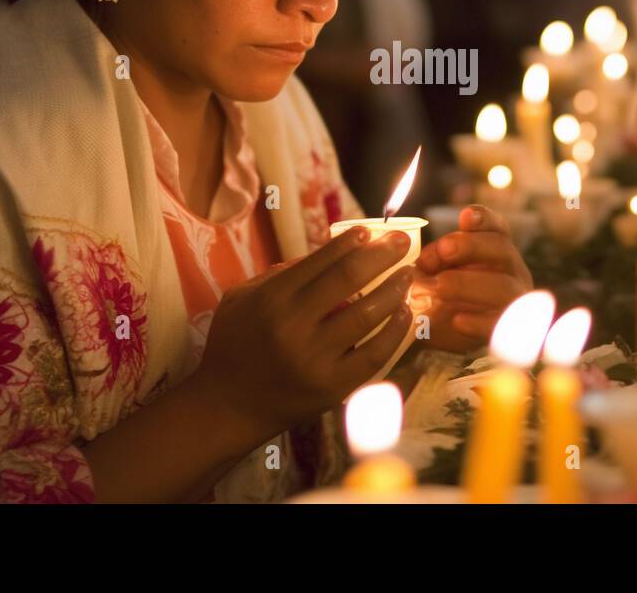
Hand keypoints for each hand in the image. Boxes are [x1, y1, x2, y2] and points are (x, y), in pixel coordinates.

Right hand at [195, 226, 414, 435]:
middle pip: (350, 278)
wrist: (228, 406)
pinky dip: (395, 331)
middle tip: (401, 241)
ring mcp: (316, 358)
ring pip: (368, 313)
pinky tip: (404, 313)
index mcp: (272, 299)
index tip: (369, 231)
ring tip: (408, 274)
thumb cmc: (233, 345)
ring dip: (394, 288)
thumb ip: (278, 274)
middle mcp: (294, 325)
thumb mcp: (240, 298)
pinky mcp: (333, 386)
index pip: (322, 260)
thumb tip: (326, 255)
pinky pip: (375, 353)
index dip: (351, 242)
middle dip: (382, 254)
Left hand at [411, 204, 532, 352]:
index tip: (465, 216)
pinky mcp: (508, 330)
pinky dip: (479, 321)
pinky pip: (501, 324)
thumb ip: (431, 260)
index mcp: (494, 250)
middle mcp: (511, 270)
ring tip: (438, 287)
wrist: (446, 336)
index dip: (484, 219)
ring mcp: (514, 300)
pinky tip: (457, 320)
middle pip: (502, 249)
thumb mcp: (434, 272)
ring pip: (504, 287)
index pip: (497, 227)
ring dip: (468, 284)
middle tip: (442, 251)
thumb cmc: (441, 295)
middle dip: (470, 246)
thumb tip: (421, 258)